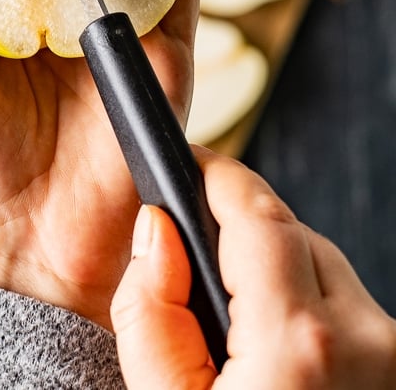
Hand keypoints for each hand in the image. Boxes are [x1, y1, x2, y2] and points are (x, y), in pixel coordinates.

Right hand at [112, 148, 395, 387]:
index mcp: (301, 344)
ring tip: (235, 332)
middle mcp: (371, 341)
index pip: (257, 211)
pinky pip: (353, 314)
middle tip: (192, 263)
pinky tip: (278, 359)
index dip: (216, 175)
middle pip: (294, 235)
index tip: (188, 160)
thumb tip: (156, 231)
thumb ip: (150, 312)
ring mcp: (395, 360)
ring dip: (279, 276)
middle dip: (242, 232)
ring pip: (328, 272)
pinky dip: (312, 314)